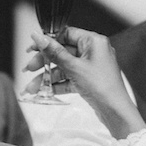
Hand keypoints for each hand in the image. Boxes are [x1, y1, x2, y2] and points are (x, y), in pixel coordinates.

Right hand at [25, 27, 144, 137]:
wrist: (115, 111)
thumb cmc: (102, 86)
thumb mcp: (74, 67)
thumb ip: (54, 52)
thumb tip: (39, 37)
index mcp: (94, 41)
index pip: (66, 34)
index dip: (48, 40)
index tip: (33, 47)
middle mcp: (93, 52)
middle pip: (63, 52)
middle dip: (44, 62)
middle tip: (30, 68)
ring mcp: (91, 67)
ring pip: (64, 67)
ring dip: (47, 76)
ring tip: (33, 86)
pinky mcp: (88, 80)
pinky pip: (69, 78)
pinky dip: (57, 84)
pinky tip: (44, 91)